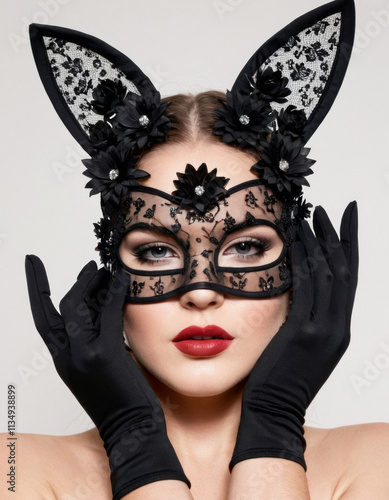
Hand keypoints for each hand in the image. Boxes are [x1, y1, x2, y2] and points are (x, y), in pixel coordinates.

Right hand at [25, 256, 189, 498]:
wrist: (131, 430)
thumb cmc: (121, 400)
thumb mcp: (98, 367)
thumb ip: (93, 337)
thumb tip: (101, 306)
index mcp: (62, 359)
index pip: (42, 316)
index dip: (35, 287)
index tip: (33, 264)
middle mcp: (66, 355)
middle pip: (64, 305)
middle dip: (79, 281)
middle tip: (94, 267)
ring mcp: (83, 354)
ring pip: (80, 304)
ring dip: (94, 281)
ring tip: (108, 270)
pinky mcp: (105, 352)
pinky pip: (107, 312)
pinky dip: (114, 292)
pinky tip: (123, 280)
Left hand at [231, 202, 357, 469]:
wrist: (273, 411)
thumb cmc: (279, 379)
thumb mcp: (297, 343)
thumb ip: (301, 314)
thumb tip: (291, 283)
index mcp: (338, 328)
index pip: (349, 278)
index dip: (349, 246)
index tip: (345, 218)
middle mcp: (338, 327)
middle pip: (343, 270)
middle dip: (335, 236)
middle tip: (325, 210)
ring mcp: (324, 331)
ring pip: (327, 275)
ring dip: (319, 242)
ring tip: (309, 217)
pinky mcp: (304, 334)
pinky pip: (307, 289)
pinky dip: (304, 261)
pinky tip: (295, 242)